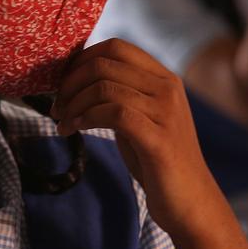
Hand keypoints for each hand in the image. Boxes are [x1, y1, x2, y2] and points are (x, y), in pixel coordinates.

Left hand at [51, 39, 222, 236]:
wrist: (190, 202)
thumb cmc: (157, 161)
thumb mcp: (140, 117)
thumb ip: (120, 94)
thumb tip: (76, 77)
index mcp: (164, 78)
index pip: (116, 46)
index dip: (81, 59)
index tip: (62, 83)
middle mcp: (167, 89)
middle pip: (104, 64)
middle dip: (70, 83)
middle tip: (57, 107)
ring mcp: (166, 112)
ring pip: (104, 87)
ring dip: (73, 104)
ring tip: (62, 123)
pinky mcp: (158, 139)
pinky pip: (113, 113)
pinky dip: (86, 118)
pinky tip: (74, 130)